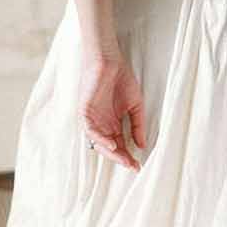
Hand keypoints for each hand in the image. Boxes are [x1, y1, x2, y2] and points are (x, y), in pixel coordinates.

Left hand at [81, 54, 145, 170]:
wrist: (109, 60)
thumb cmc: (121, 79)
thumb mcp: (135, 105)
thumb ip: (138, 125)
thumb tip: (142, 145)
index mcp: (112, 123)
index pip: (119, 144)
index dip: (128, 155)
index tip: (138, 165)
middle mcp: (101, 123)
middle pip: (109, 147)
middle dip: (120, 158)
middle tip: (132, 166)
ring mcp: (92, 118)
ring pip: (98, 142)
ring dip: (110, 153)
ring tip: (124, 159)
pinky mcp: (85, 111)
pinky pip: (90, 130)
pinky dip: (100, 139)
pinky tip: (112, 144)